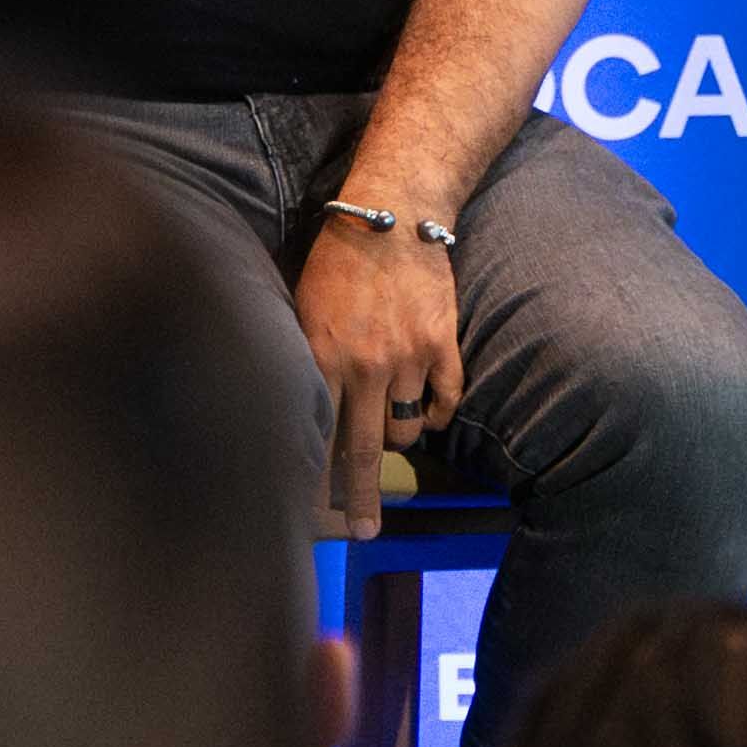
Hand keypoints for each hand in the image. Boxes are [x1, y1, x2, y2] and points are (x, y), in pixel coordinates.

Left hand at [295, 205, 463, 529]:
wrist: (393, 214)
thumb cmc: (337, 258)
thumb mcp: (301, 307)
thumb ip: (305, 359)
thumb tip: (303, 409)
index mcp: (322, 356)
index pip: (318, 434)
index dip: (318, 480)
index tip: (318, 517)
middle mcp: (366, 365)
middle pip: (362, 450)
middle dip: (361, 498)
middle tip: (367, 531)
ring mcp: (409, 358)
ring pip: (405, 428)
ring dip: (396, 437)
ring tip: (387, 429)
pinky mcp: (443, 344)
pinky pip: (445, 401)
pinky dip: (436, 415)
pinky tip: (426, 414)